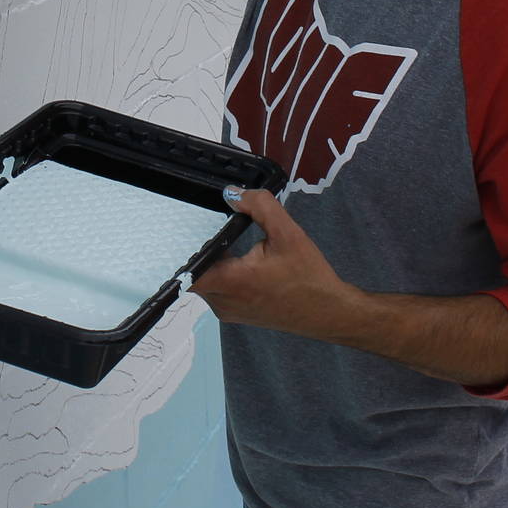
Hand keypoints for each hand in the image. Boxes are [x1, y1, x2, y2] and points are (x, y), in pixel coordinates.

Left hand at [190, 187, 358, 338]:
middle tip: (201, 224)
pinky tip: (235, 258)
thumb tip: (231, 193)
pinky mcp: (237, 314)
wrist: (329, 312)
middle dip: (198, 250)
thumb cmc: (308, 275)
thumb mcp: (287, 233)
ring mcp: (228, 311)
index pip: (186, 272)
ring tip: (220, 238)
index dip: (178, 252)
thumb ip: (260, 206)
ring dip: (212, 262)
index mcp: (230, 282)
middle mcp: (222, 301)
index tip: (180, 230)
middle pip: (194, 273)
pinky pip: (218, 290)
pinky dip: (222, 274)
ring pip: (206, 282)